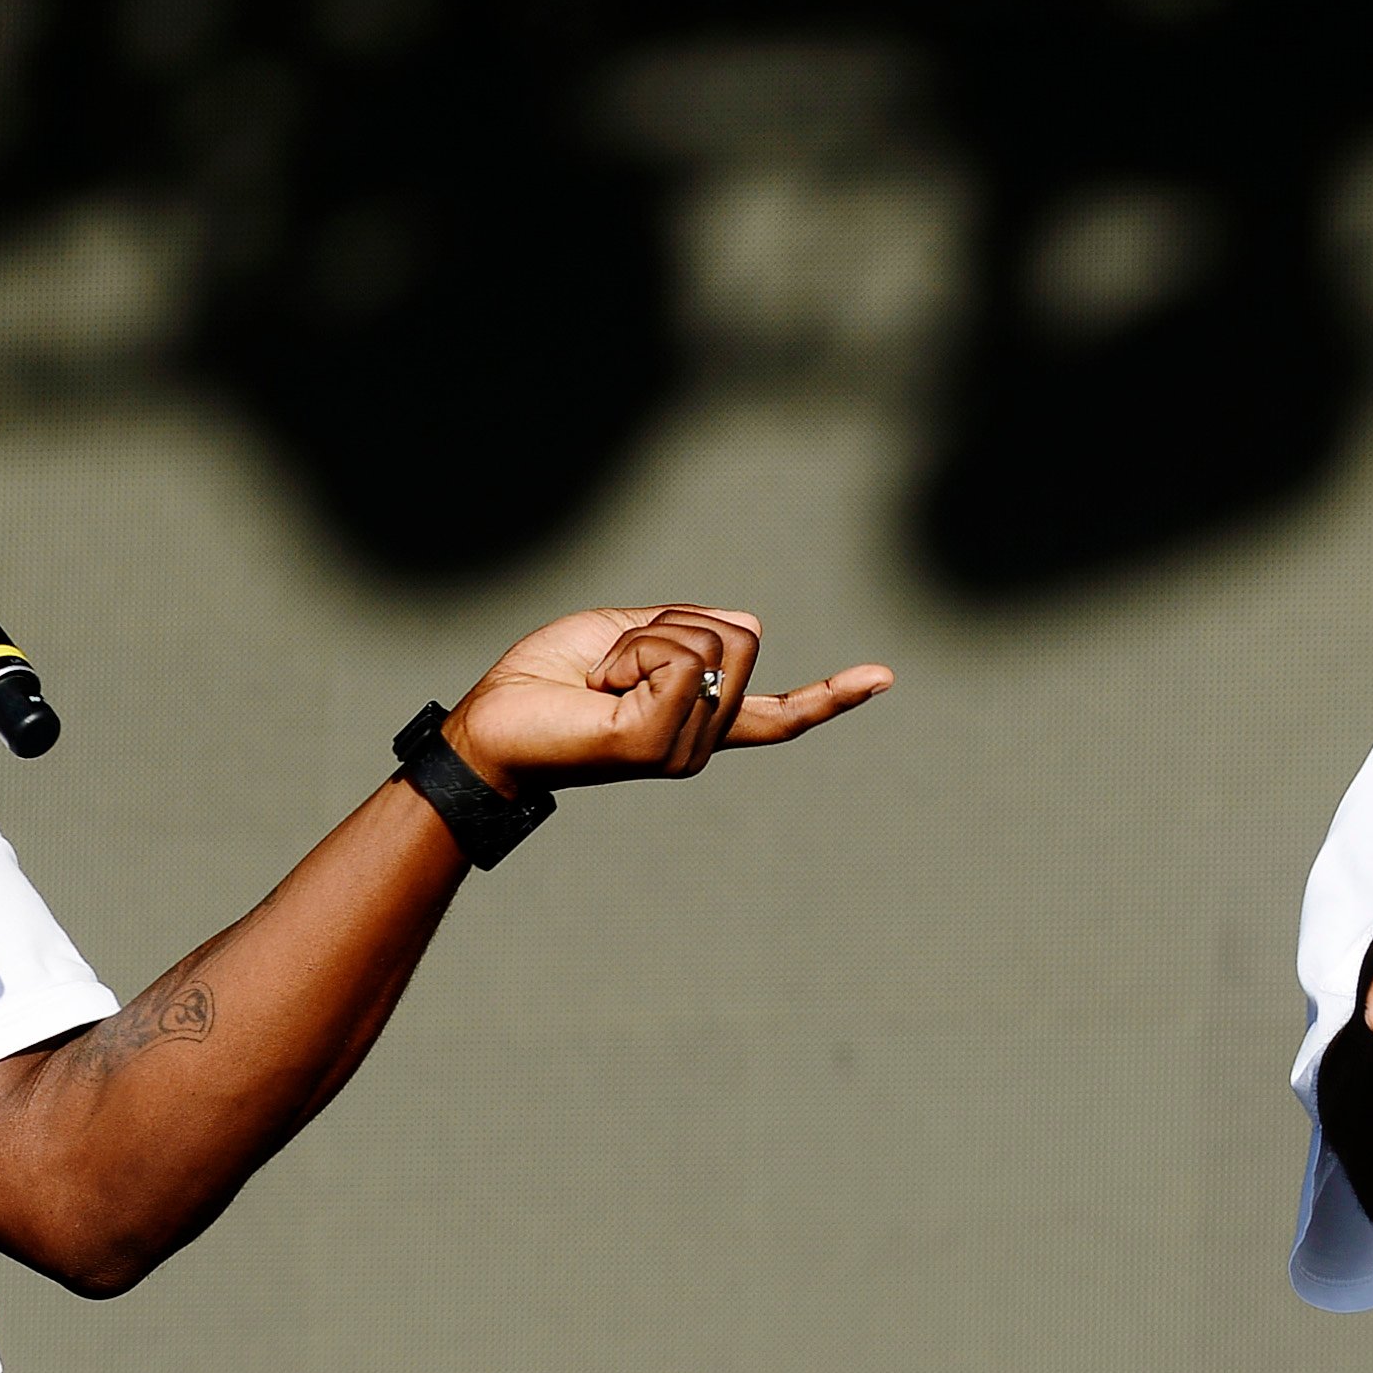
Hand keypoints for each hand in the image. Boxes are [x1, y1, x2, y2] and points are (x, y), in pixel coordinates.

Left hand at [445, 604, 890, 791]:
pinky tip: (601, 686)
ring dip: (643, 638)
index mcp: (698, 721)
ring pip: (706, 644)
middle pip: (738, 638)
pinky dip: (633, 651)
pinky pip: (677, 658)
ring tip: (601, 676)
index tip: (883, 678)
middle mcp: (700, 742)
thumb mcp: (621, 630)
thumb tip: (750, 623)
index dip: (832, 696)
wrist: (489, 726)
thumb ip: (684, 627)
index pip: (778, 715)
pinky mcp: (657, 744)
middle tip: (613, 662)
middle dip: (672, 624)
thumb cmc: (544, 680)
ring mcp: (683, 749)